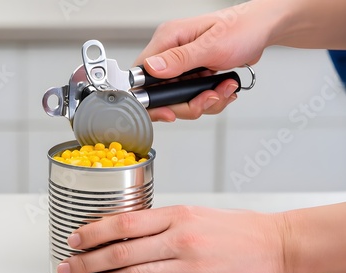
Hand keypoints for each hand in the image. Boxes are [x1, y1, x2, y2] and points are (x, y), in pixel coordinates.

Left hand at [57, 205, 285, 272]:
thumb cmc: (234, 227)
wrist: (276, 245)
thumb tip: (122, 233)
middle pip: (122, 252)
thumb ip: (159, 223)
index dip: (94, 231)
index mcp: (177, 216)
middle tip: (66, 266)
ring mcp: (189, 268)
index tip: (75, 238)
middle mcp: (180, 240)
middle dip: (88, 261)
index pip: (124, 222)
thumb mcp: (194, 213)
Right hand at [134, 2, 269, 120]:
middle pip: (161, 94)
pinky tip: (223, 88)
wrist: (263, 31)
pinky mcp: (191, 74)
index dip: (152, 99)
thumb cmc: (242, 28)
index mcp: (168, 39)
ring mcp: (180, 65)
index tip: (169, 111)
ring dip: (202, 102)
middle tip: (208, 99)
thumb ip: (180, 59)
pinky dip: (209, 99)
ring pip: (178, 99)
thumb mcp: (211, 45)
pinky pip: (191, 97)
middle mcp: (170, 52)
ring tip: (222, 90)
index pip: (142, 75)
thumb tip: (152, 68)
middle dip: (186, 104)